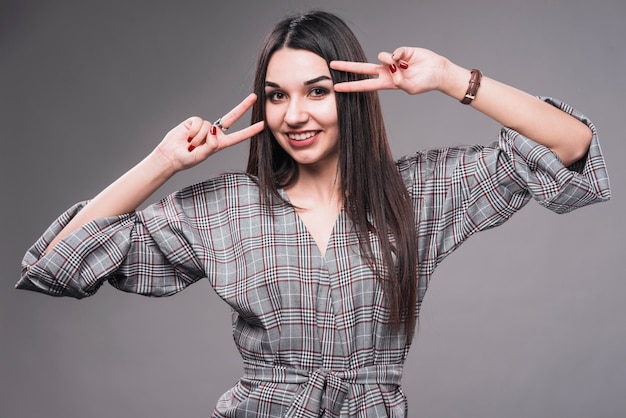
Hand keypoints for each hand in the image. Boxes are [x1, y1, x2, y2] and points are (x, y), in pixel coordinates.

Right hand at [154, 93, 264, 172]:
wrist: (170, 156)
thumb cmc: (186, 159)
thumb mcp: (201, 156)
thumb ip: (211, 145)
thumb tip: (214, 129)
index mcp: (220, 143)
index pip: (239, 136)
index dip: (250, 131)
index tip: (263, 125)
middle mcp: (214, 133)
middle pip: (231, 117)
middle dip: (243, 107)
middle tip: (255, 97)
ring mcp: (204, 126)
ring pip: (208, 125)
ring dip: (198, 137)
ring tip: (191, 145)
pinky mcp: (194, 121)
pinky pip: (198, 122)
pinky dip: (192, 131)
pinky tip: (187, 137)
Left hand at [330, 47, 448, 94]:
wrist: (438, 72)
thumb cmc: (425, 83)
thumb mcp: (410, 88)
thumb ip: (399, 81)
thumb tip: (391, 69)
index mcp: (386, 83)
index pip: (364, 85)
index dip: (351, 86)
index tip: (338, 87)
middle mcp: (386, 71)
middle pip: (362, 69)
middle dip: (347, 67)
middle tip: (332, 64)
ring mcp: (392, 61)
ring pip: (381, 57)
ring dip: (390, 61)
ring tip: (405, 67)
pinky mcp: (401, 51)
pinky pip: (394, 52)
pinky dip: (400, 56)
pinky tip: (408, 60)